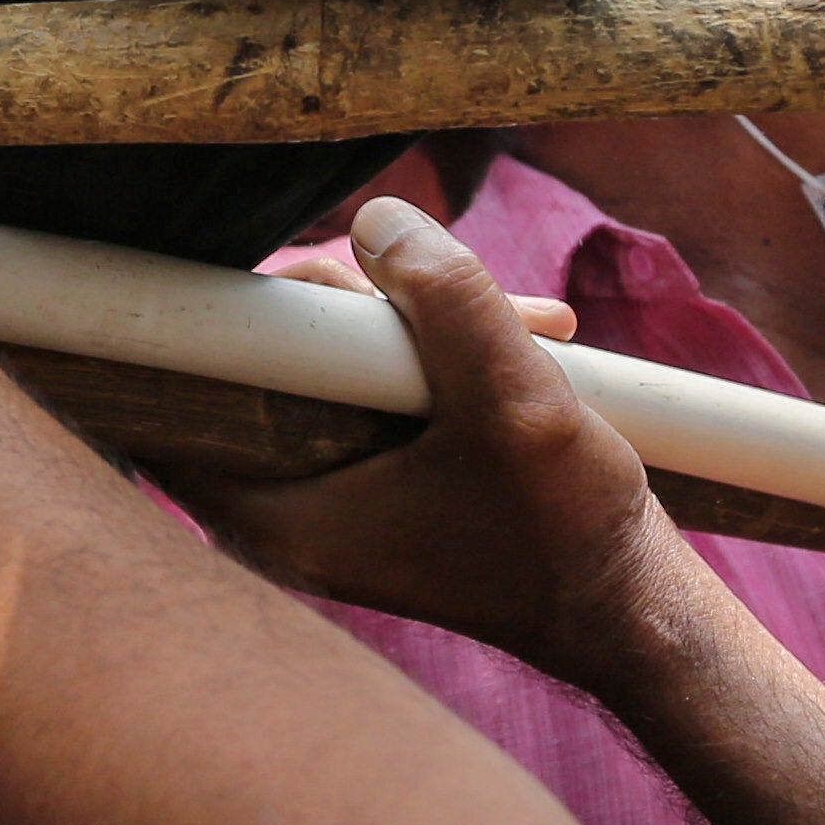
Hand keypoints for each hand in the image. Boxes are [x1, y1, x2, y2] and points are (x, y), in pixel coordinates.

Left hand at [200, 200, 689, 682]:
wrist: (633, 608)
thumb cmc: (568, 532)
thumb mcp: (513, 398)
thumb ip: (443, 298)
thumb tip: (373, 217)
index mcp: (281, 515)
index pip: (190, 395)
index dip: (240, 316)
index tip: (324, 282)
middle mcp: (290, 514)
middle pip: (272, 365)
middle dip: (360, 309)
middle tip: (442, 293)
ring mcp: (340, 501)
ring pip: (339, 372)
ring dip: (422, 328)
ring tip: (524, 319)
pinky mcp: (387, 488)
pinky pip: (383, 398)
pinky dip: (443, 363)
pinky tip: (531, 338)